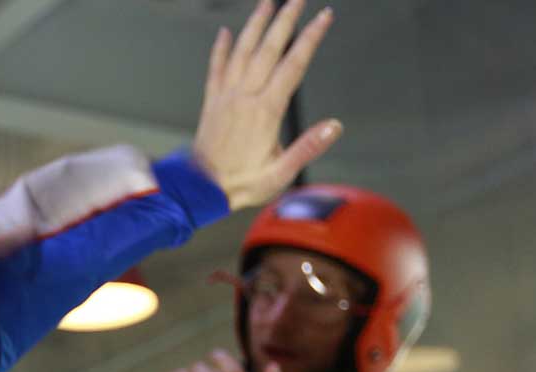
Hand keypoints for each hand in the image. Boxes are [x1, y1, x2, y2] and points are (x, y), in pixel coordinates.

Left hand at [191, 0, 339, 210]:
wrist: (200, 189)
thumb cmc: (242, 183)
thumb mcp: (281, 173)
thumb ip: (308, 147)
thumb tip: (335, 126)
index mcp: (265, 110)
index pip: (294, 65)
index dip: (310, 38)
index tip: (324, 17)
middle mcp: (244, 97)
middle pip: (268, 48)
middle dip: (285, 19)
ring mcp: (225, 96)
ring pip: (241, 51)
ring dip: (254, 25)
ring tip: (267, 2)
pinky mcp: (211, 102)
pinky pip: (215, 68)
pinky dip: (220, 48)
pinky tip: (224, 32)